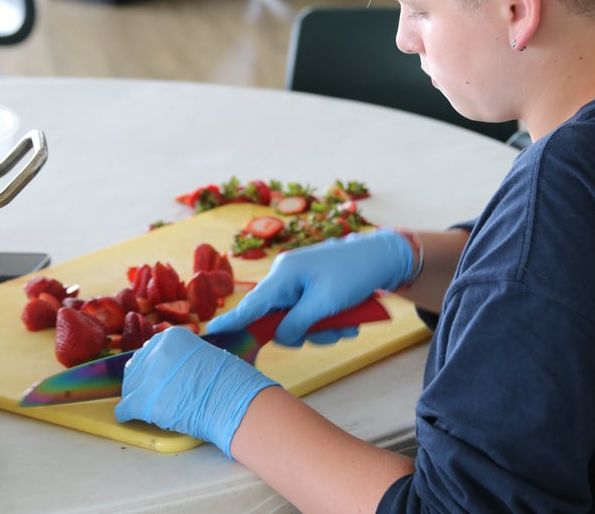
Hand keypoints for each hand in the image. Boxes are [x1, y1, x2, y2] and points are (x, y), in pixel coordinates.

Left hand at [114, 326, 278, 457]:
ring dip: (135, 395)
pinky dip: (127, 413)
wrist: (232, 400)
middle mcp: (155, 350)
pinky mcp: (143, 401)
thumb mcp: (203, 354)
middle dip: (142, 379)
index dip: (153, 365)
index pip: (150, 350)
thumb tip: (173, 368)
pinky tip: (130, 416)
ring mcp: (147, 375)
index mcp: (170, 337)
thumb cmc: (228, 380)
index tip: (157, 374)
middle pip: (136, 366)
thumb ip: (183, 357)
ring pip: (129, 386)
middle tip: (151, 392)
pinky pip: (125, 408)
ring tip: (143, 405)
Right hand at [204, 229, 413, 345]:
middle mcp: (287, 276)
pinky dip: (331, 321)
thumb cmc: (354, 274)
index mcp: (284, 274)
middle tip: (334, 331)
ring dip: (325, 329)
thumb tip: (279, 337)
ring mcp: (301, 281)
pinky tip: (352, 318)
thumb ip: (297, 324)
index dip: (232, 321)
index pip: (252, 304)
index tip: (209, 334)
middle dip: (308, 331)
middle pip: (280, 318)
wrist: (385, 257)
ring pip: (300, 320)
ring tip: (349, 323)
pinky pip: (313, 313)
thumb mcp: (325, 304)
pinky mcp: (315, 286)